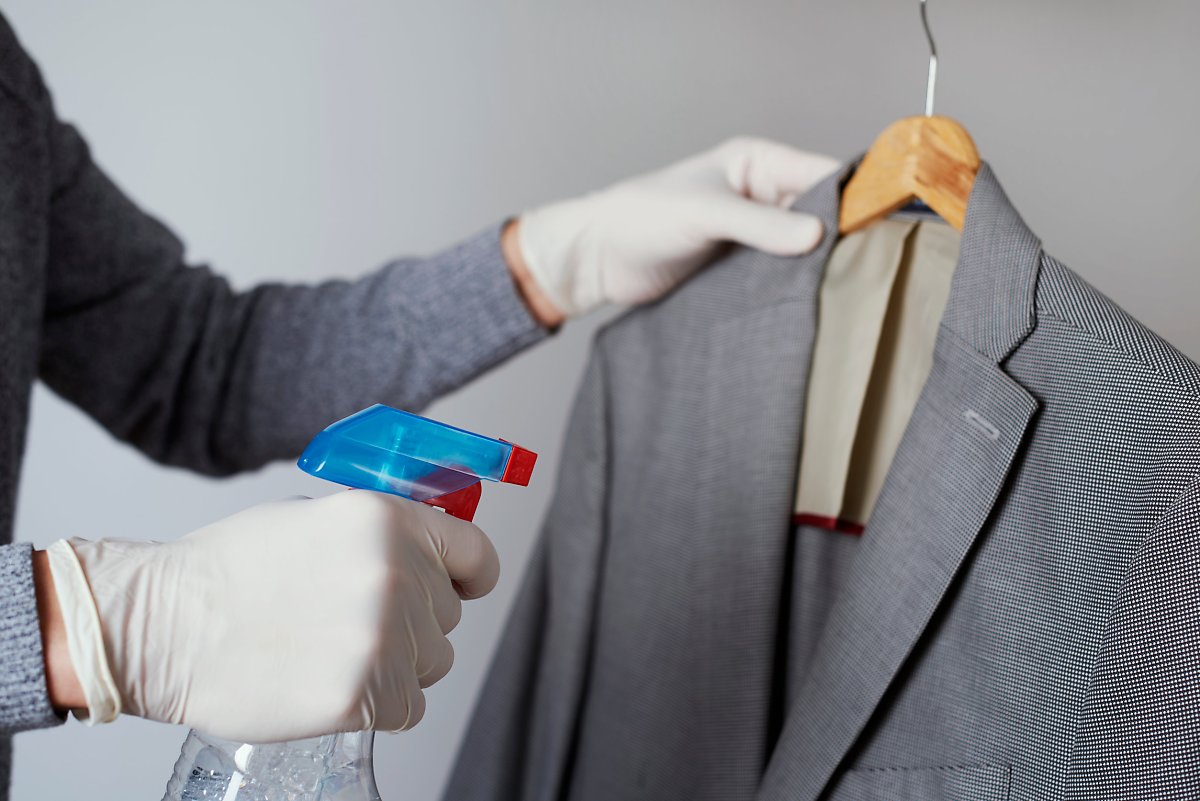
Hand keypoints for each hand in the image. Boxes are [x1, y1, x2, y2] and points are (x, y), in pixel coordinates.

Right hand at [42, 491, 498, 741]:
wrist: (163, 625)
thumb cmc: (226, 573)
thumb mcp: (314, 520)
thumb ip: (382, 536)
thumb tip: (432, 554)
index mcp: (386, 520)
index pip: (476, 553)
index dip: (471, 575)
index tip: (467, 587)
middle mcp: (397, 572)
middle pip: (448, 616)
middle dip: (411, 623)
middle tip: (344, 622)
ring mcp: (384, 634)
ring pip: (431, 663)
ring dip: (394, 665)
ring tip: (327, 651)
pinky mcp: (364, 693)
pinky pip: (407, 709)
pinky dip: (375, 706)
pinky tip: (326, 683)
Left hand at [515, 137, 839, 318]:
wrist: (599, 259)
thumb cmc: (642, 218)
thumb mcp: (705, 214)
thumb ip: (760, 225)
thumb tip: (818, 237)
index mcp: (757, 163)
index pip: (824, 173)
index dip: (855, 196)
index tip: (883, 226)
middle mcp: (763, 193)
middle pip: (822, 213)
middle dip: (842, 237)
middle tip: (868, 268)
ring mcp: (755, 232)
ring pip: (805, 248)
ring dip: (818, 266)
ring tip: (845, 290)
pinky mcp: (742, 265)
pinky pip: (782, 273)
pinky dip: (795, 286)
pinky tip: (812, 304)